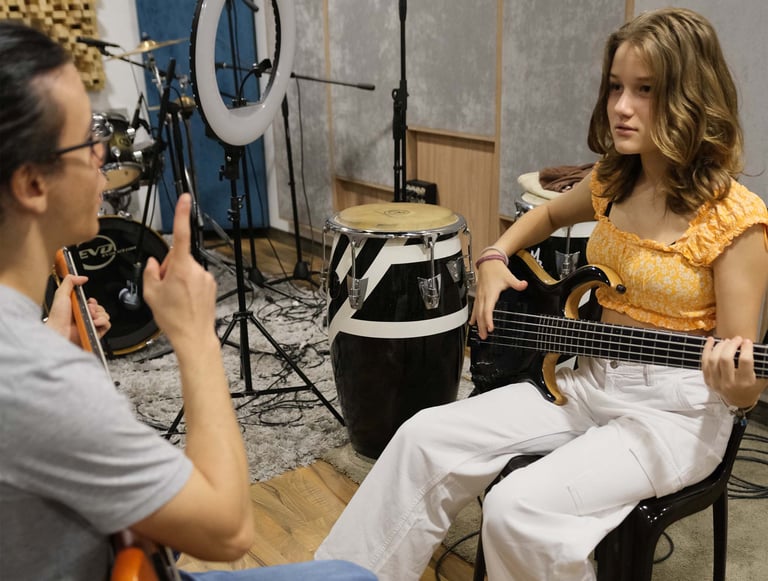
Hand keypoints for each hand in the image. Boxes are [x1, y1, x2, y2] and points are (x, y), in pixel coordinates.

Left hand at [46, 274, 110, 343]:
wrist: (59, 331)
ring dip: (98, 314)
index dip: (93, 301)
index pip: (93, 303)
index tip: (88, 301)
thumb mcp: (61, 294)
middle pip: (101, 308)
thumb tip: (82, 277)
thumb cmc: (57, 317)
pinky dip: (102, 322)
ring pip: (105, 315)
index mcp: (78, 309)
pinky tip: (94, 322)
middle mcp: (85, 317)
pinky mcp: (96, 332)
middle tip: (87, 309)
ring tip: (89, 316)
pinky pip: (107, 324)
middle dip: (95, 307)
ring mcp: (91, 324)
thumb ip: (70, 282)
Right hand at [142, 194, 217, 353]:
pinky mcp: (211, 285)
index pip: (181, 234)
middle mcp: (197, 269)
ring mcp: (206, 277)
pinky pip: (196, 278)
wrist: (193, 336)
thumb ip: (150, 272)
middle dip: (169, 267)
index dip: (182, 214)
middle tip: (164, 287)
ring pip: (187, 269)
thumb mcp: (151, 293)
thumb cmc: (173, 318)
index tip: (185, 199)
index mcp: (181, 268)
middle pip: (178, 257)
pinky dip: (188, 285)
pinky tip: (184, 300)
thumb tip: (153, 263)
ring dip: (179, 277)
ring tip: (175, 297)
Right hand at [469, 258, 527, 339]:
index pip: (488, 309)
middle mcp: (483, 296)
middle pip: (481, 314)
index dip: (488, 319)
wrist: (488, 262)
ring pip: (477, 312)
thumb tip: (524, 285)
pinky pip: (474, 308)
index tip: (490, 328)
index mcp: (490, 293)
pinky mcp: (478, 295)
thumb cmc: (497, 270)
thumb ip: (516, 283)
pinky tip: (472, 323)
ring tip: (480, 334)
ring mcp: (479, 296)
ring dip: (478, 324)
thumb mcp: (509, 276)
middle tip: (484, 336)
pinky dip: (473, 316)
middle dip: (482, 326)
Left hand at [702, 336, 764, 408]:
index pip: (745, 361)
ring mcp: (716, 382)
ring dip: (720, 346)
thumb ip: (761, 364)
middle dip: (731, 345)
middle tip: (737, 339)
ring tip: (727, 341)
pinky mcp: (707, 380)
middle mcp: (729, 383)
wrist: (739, 401)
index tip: (747, 341)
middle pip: (725, 359)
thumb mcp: (762, 378)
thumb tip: (762, 348)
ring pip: (713, 359)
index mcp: (745, 382)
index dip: (746, 348)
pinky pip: (704, 362)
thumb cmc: (752, 387)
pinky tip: (711, 340)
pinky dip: (707, 349)